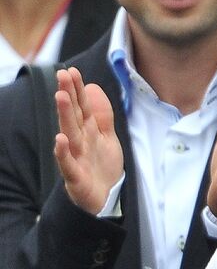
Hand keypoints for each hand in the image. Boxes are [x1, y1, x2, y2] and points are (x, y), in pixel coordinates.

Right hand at [53, 67, 123, 215]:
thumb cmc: (101, 165)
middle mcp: (79, 141)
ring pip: (70, 134)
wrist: (103, 198)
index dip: (78, 89)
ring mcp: (76, 158)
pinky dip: (63, 152)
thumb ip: (101, 114)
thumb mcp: (106, 136)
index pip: (82, 107)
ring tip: (61, 97)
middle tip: (63, 75)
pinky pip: (68, 163)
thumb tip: (93, 87)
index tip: (72, 71)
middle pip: (74, 116)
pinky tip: (59, 139)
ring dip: (65, 116)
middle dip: (69, 95)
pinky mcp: (76, 177)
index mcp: (88, 131)